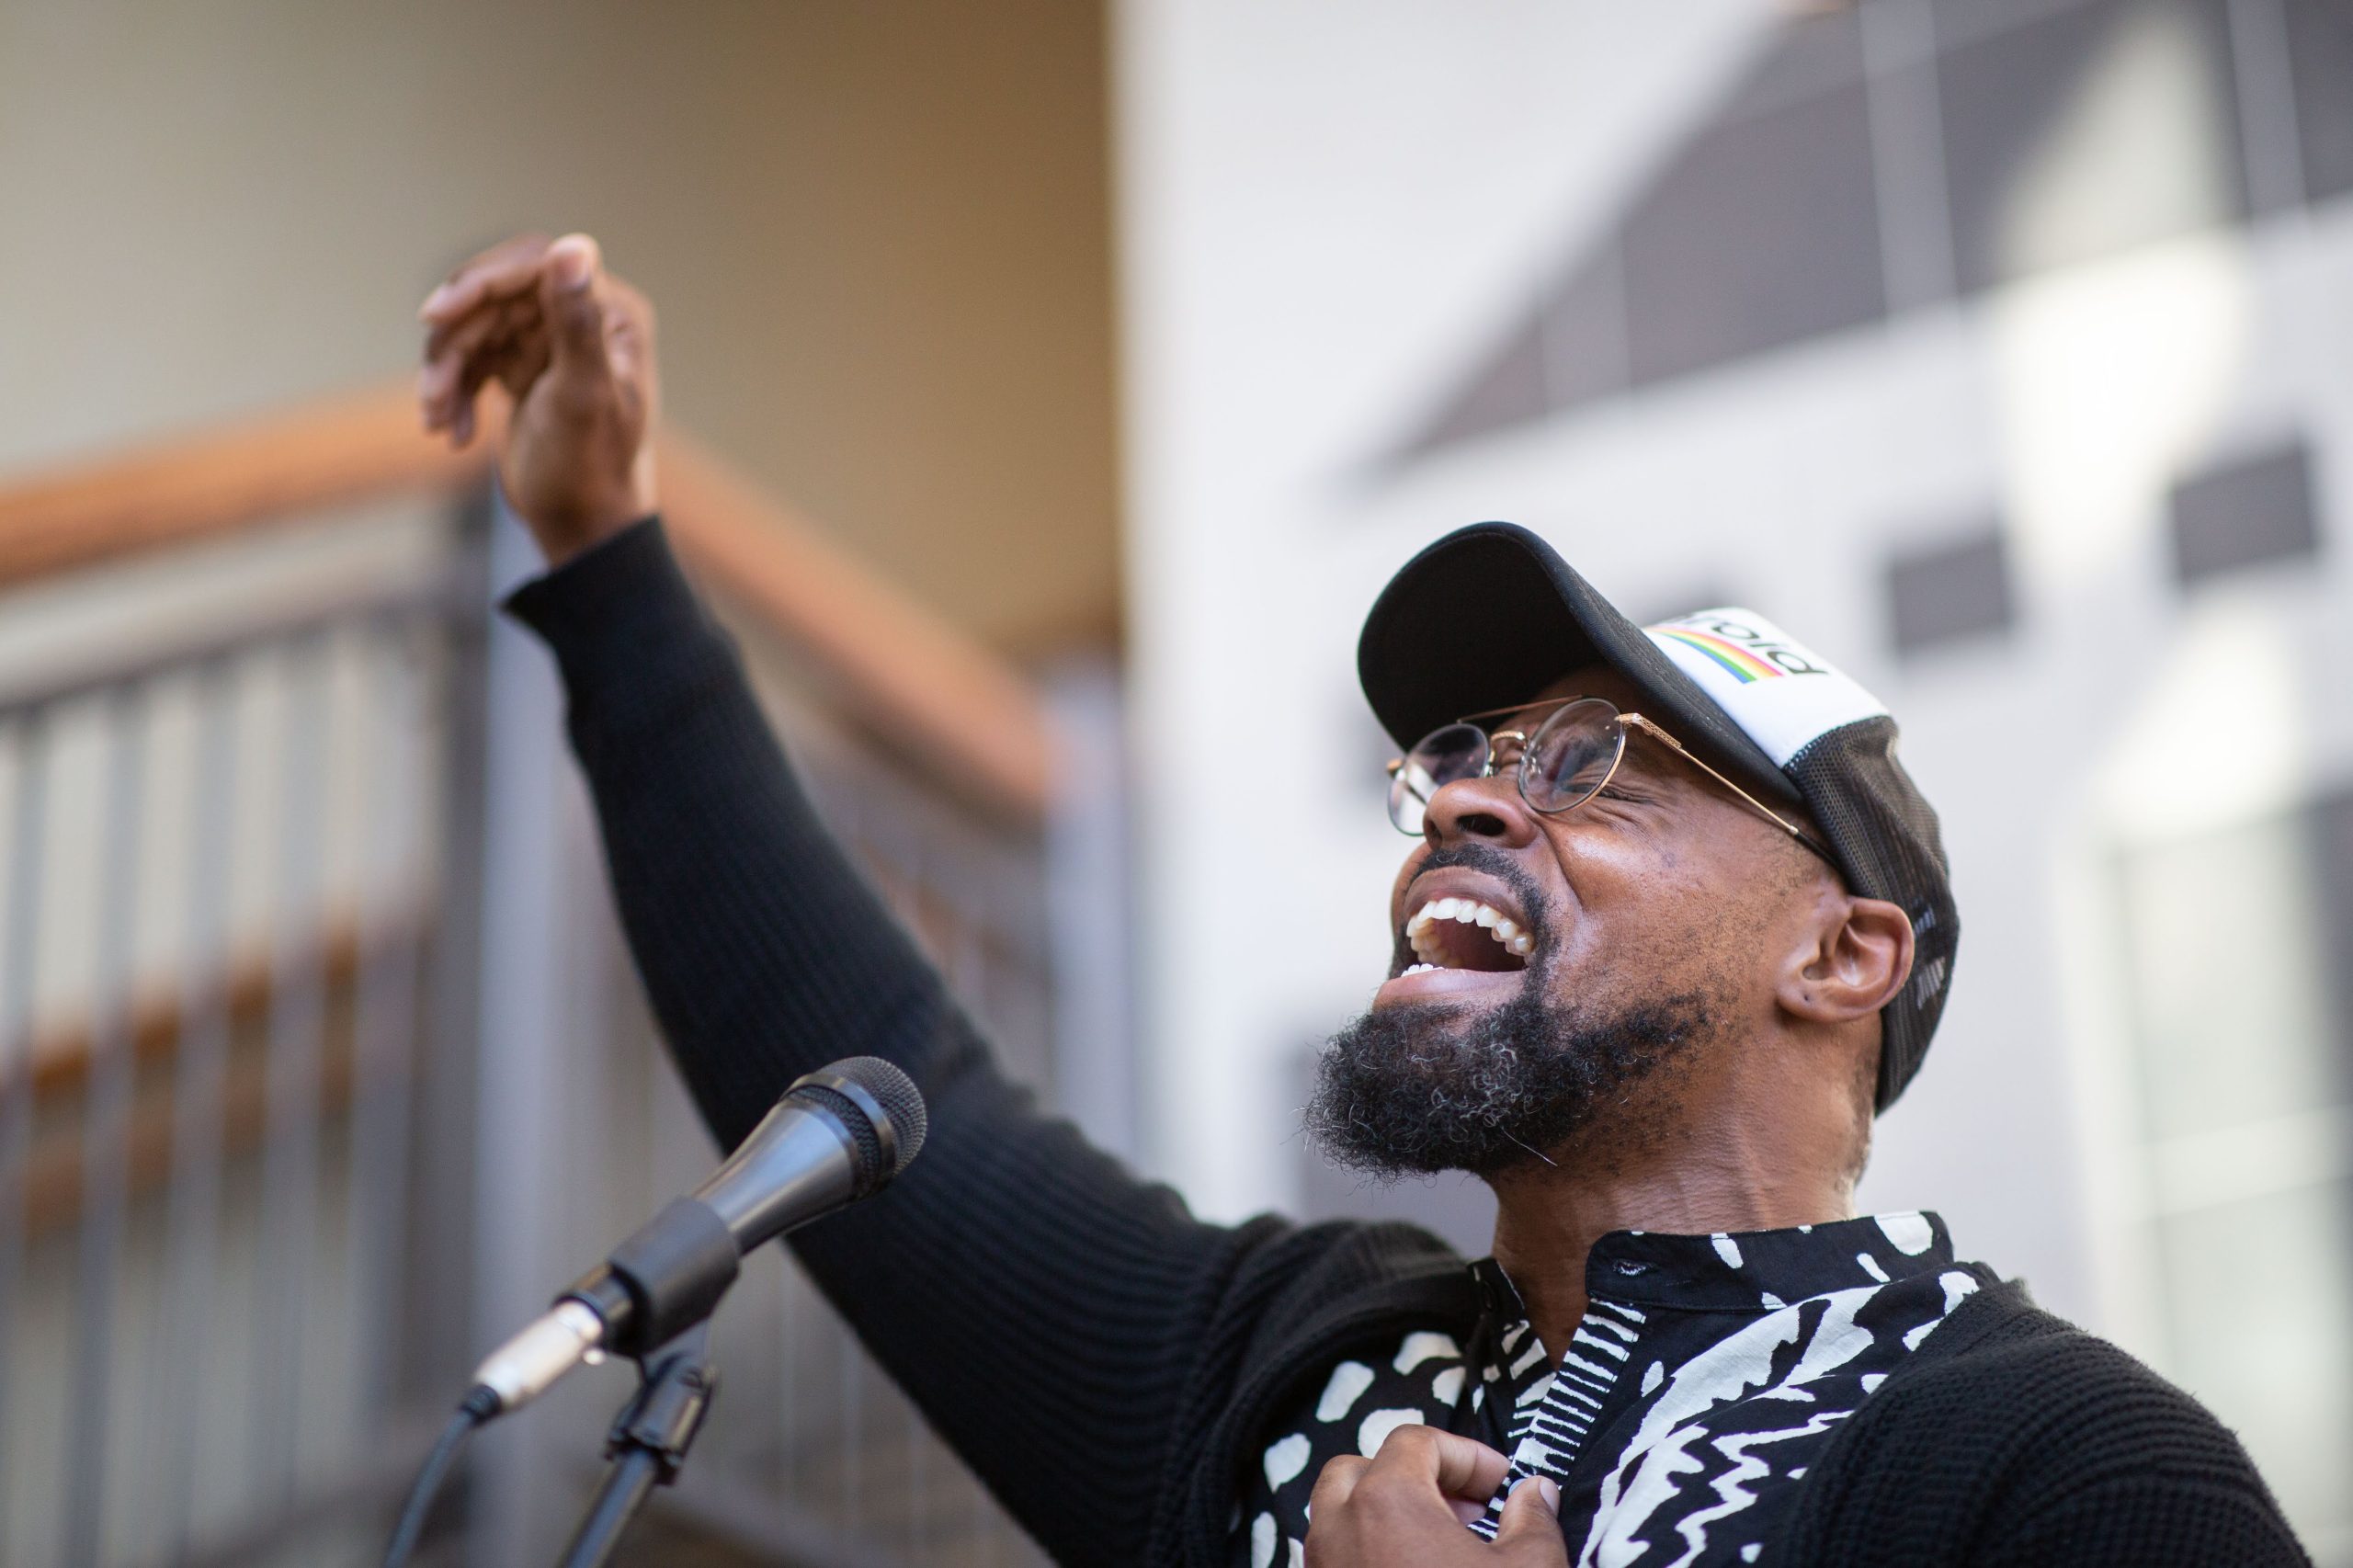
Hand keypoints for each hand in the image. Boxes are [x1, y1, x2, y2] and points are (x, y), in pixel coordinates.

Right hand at [417, 232, 659, 564]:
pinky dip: (452, 391)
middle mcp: (585, 318)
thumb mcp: (582, 396)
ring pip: (474, 328)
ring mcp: (550, 343)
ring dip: (446, 370)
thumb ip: (578, 324)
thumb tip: (574, 247)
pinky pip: (470, 359)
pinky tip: (450, 432)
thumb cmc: (592, 470)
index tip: (434, 316)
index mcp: (614, 313)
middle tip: (431, 386)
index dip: (480, 283)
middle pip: (495, 295)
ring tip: (435, 418)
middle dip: (455, 338)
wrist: (583, 531)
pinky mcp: (523, 369)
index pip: (534, 265)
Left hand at [1304, 1427, 1565, 1567]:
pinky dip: (1366, 1553)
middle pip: (1361, 1470)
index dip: (1467, 1456)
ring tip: (1440, 1545)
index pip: (1416, 1440)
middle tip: (1465, 1513)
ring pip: (1338, 1516)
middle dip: (1413, 1479)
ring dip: (1386, 1517)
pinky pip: (1333, 1558)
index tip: (1503, 1485)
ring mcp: (1320, 1566)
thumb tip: (1536, 1493)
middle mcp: (1336, 1527)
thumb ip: (1534, 1521)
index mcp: (1385, 1501)